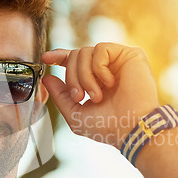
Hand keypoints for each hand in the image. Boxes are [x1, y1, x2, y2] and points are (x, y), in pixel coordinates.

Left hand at [41, 43, 159, 148]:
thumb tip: (48, 78)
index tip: (45, 59)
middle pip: (75, 55)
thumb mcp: (75, 114)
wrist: (131, 129)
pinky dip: (98, 68)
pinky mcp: (129, 54)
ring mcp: (118, 61)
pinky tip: (108, 83)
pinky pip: (100, 49)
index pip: (74, 61)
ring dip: (84, 76)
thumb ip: (60, 96)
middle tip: (79, 96)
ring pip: (84, 51)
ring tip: (96, 96)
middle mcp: (106, 68)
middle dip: (71, 77)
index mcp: (95, 81)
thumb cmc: (107, 127)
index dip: (58, 56)